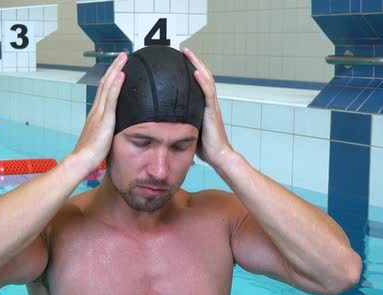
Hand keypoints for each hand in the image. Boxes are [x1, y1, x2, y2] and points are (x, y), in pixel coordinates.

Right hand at [72, 53, 126, 170]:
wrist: (81, 160)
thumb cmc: (90, 155)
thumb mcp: (101, 139)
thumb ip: (106, 132)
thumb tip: (111, 132)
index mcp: (95, 114)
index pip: (104, 91)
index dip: (111, 78)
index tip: (118, 68)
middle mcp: (96, 110)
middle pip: (105, 83)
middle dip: (114, 68)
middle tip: (123, 55)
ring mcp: (99, 113)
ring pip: (108, 85)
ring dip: (116, 70)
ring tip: (124, 58)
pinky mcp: (104, 119)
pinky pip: (111, 98)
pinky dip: (116, 85)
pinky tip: (122, 74)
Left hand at [182, 48, 233, 168]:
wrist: (218, 156)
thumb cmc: (204, 147)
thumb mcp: (189, 129)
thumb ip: (181, 120)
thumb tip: (163, 118)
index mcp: (204, 106)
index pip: (199, 82)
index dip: (192, 69)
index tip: (182, 60)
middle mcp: (209, 102)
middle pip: (203, 75)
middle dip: (194, 61)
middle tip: (184, 50)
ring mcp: (212, 106)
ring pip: (206, 79)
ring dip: (197, 65)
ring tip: (187, 53)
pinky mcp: (212, 112)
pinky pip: (208, 93)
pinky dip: (202, 81)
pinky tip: (195, 71)